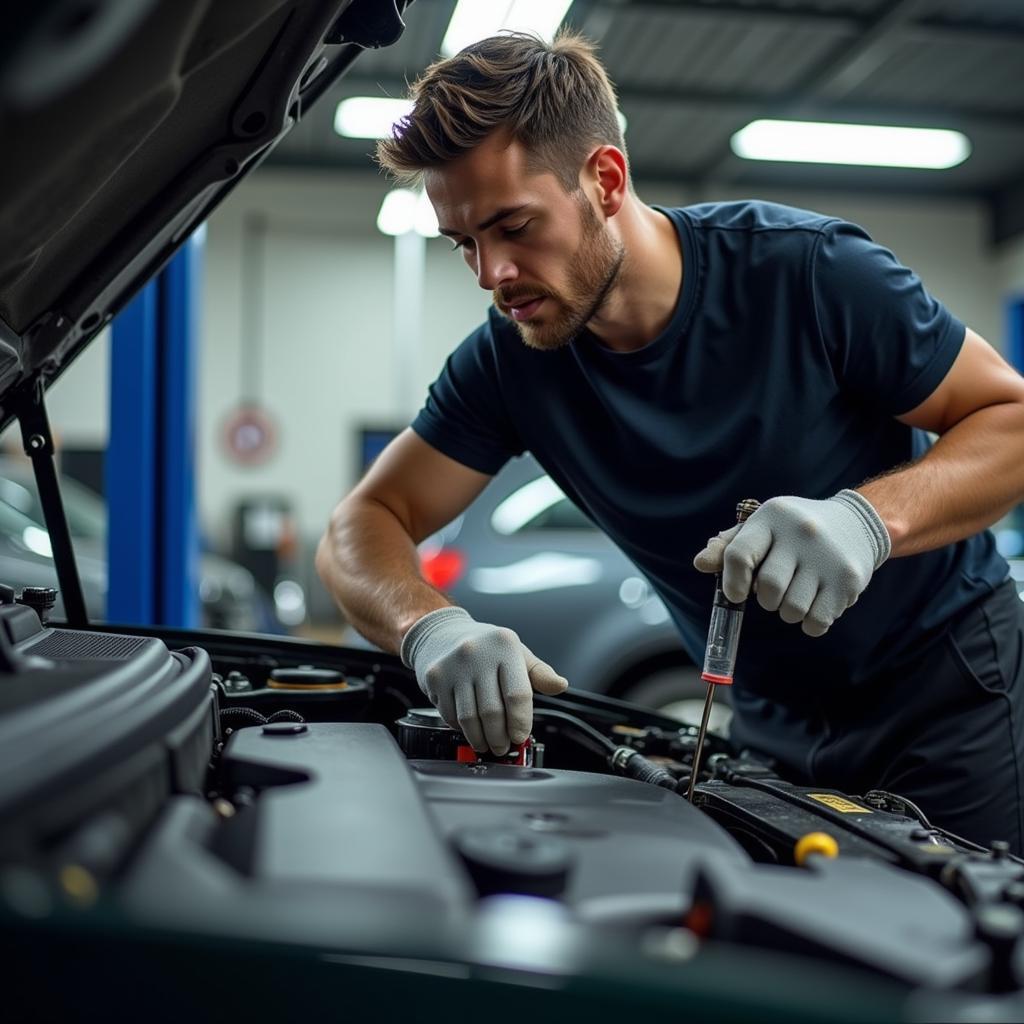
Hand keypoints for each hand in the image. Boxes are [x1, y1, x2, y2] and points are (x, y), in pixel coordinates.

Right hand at [400, 607, 567, 753]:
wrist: (442, 632)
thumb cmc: (485, 646)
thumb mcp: (516, 652)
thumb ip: (539, 673)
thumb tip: (560, 685)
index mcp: (504, 645)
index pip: (518, 694)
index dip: (521, 722)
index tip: (521, 736)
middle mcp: (477, 652)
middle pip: (492, 711)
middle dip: (501, 737)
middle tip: (504, 746)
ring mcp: (453, 665)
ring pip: (470, 718)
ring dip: (481, 739)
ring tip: (489, 744)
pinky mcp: (435, 678)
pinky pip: (450, 715)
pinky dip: (462, 729)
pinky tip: (470, 728)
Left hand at [693, 490, 889, 636]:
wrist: (857, 523)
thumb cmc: (795, 531)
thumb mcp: (763, 527)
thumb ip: (729, 547)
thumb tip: (700, 563)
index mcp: (772, 517)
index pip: (739, 555)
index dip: (732, 582)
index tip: (737, 593)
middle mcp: (802, 533)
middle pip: (768, 589)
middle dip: (766, 599)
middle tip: (774, 591)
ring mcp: (828, 557)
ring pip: (792, 610)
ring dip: (788, 611)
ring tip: (797, 593)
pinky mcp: (849, 580)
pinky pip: (817, 621)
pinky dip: (810, 622)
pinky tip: (816, 602)